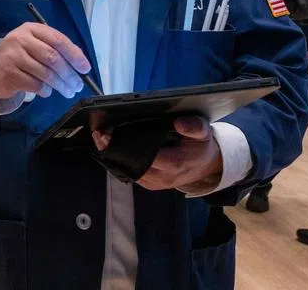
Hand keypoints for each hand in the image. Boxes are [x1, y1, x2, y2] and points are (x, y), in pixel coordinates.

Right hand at [0, 23, 89, 101]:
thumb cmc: (18, 58)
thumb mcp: (34, 47)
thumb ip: (55, 50)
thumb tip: (80, 62)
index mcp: (31, 29)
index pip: (58, 39)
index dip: (74, 54)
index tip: (85, 68)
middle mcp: (20, 39)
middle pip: (52, 57)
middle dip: (69, 74)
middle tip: (78, 85)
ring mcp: (12, 56)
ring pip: (45, 73)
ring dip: (61, 85)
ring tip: (67, 91)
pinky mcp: (8, 74)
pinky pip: (35, 85)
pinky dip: (45, 90)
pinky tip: (47, 91)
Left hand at [94, 117, 222, 191]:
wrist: (207, 166)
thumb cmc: (202, 146)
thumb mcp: (204, 132)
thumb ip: (194, 127)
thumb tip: (179, 123)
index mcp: (175, 164)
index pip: (146, 157)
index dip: (127, 147)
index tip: (111, 134)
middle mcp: (163, 177)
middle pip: (132, 165)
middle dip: (114, 150)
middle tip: (100, 134)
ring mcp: (156, 183)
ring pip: (128, 171)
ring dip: (113, 156)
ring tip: (100, 138)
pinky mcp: (150, 184)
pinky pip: (131, 174)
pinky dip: (119, 161)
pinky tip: (110, 148)